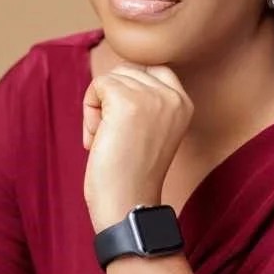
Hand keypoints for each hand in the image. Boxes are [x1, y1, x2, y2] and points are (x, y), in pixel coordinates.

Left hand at [82, 63, 192, 232]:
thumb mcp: (154, 127)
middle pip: (128, 71)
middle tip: (115, 136)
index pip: (151, 69)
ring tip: (107, 139)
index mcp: (184, 102)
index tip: (127, 126)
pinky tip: (98, 138)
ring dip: (98, 108)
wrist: (128, 204)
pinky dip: (89, 111)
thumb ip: (148, 98)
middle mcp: (173, 95)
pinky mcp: (125, 100)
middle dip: (112, 100)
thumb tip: (119, 72)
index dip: (129, 91)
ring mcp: (151, 96)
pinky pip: (97, 85)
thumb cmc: (133, 171)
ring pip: (110, 78)